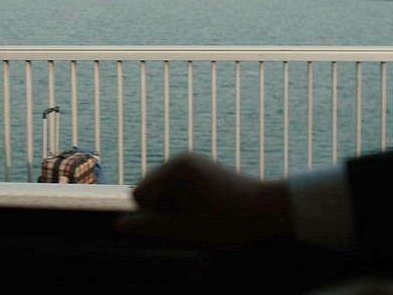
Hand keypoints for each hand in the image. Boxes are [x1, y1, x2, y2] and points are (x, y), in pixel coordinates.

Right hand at [116, 152, 292, 248]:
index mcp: (174, 170)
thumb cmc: (230, 223)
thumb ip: (150, 228)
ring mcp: (192, 161)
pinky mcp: (202, 167)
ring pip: (165, 190)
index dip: (155, 216)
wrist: (273, 210)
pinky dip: (187, 200)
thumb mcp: (188, 231)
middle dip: (165, 209)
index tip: (184, 222)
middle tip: (197, 221)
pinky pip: (179, 186)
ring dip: (177, 206)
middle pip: (151, 190)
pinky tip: (209, 208)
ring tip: (205, 215)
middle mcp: (180, 159)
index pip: (139, 195)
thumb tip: (119, 226)